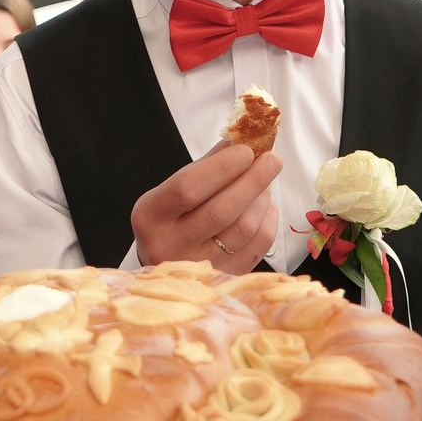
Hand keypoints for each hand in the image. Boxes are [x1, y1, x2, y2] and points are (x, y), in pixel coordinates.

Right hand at [128, 140, 282, 269]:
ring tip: (265, 181)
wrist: (165, 270)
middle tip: (271, 160)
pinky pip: (257, 247)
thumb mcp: (173, 190)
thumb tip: (241, 141)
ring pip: (243, 228)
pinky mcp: (222, 279)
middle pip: (221, 210)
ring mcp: (196, 266)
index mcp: (150, 216)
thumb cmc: (171, 220)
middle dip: (253, 180)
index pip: (188, 188)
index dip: (222, 167)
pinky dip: (268, 220)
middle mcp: (168, 245)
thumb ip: (205, 166)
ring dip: (262, 198)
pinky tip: (265, 205)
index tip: (245, 151)